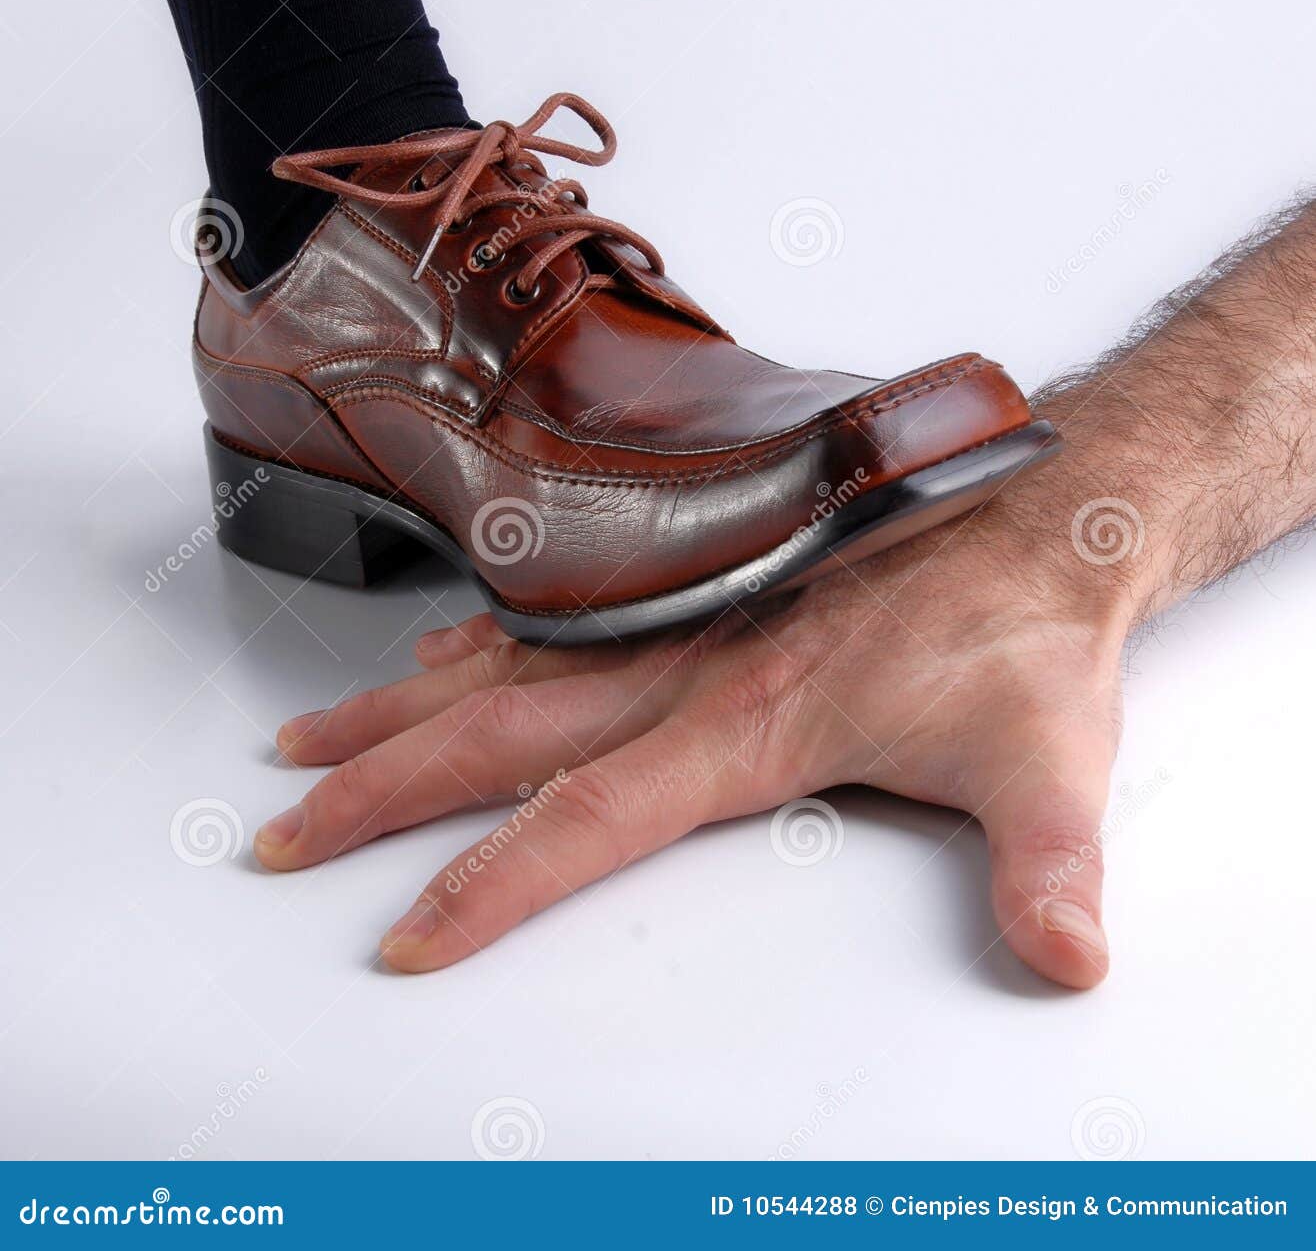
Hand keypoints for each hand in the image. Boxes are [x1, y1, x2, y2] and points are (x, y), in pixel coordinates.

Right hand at [254, 451, 1132, 989]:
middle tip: (285, 831)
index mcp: (750, 718)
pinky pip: (555, 615)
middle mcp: (691, 662)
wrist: (1039, 508)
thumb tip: (1068, 957)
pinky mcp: (693, 583)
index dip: (489, 884)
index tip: (404, 932)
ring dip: (401, 711)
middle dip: (382, 792)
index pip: (590, 816)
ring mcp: (681, 617)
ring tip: (310, 744)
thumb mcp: (1050, 759)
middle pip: (501, 735)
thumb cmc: (1028, 630)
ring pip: (507, 668)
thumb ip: (1046, 867)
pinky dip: (480, 643)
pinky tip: (432, 659)